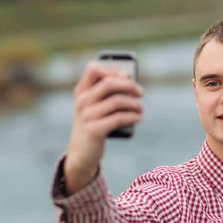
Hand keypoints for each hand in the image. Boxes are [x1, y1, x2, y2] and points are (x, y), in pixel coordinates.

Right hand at [64, 61, 143, 194]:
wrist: (81, 153)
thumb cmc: (94, 124)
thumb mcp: (94, 107)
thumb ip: (105, 93)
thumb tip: (131, 83)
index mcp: (81, 91)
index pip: (93, 69)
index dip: (112, 69)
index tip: (127, 76)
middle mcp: (82, 101)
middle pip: (109, 83)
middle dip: (130, 85)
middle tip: (141, 92)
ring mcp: (86, 116)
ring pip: (117, 101)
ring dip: (134, 104)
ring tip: (141, 108)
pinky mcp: (94, 130)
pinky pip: (119, 118)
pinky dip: (133, 116)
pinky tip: (139, 118)